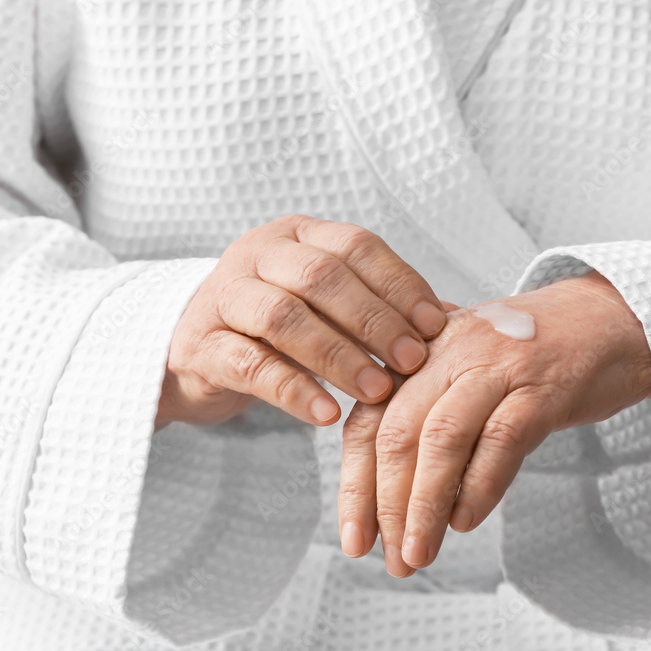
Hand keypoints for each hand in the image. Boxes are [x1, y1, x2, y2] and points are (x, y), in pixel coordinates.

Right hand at [157, 214, 446, 427]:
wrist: (194, 355)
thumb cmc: (277, 330)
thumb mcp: (329, 310)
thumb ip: (383, 310)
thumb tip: (456, 322)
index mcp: (297, 235)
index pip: (356, 245)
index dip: (398, 284)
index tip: (435, 326)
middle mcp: (257, 255)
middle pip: (321, 275)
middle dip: (373, 319)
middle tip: (412, 361)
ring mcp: (223, 297)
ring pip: (283, 316)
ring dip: (338, 355)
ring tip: (377, 391)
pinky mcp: (200, 346)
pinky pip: (249, 364)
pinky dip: (294, 390)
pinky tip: (327, 415)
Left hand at [338, 271, 650, 575]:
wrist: (612, 319)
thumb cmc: (534, 353)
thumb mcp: (464, 367)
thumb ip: (422, 408)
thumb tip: (383, 487)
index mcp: (421, 350)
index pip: (369, 421)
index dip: (356, 484)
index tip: (354, 538)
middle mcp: (450, 352)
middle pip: (397, 433)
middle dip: (385, 505)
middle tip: (391, 558)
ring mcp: (497, 366)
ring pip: (442, 439)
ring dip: (424, 506)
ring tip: (419, 553)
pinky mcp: (543, 387)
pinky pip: (502, 440)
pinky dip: (479, 486)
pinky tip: (466, 522)